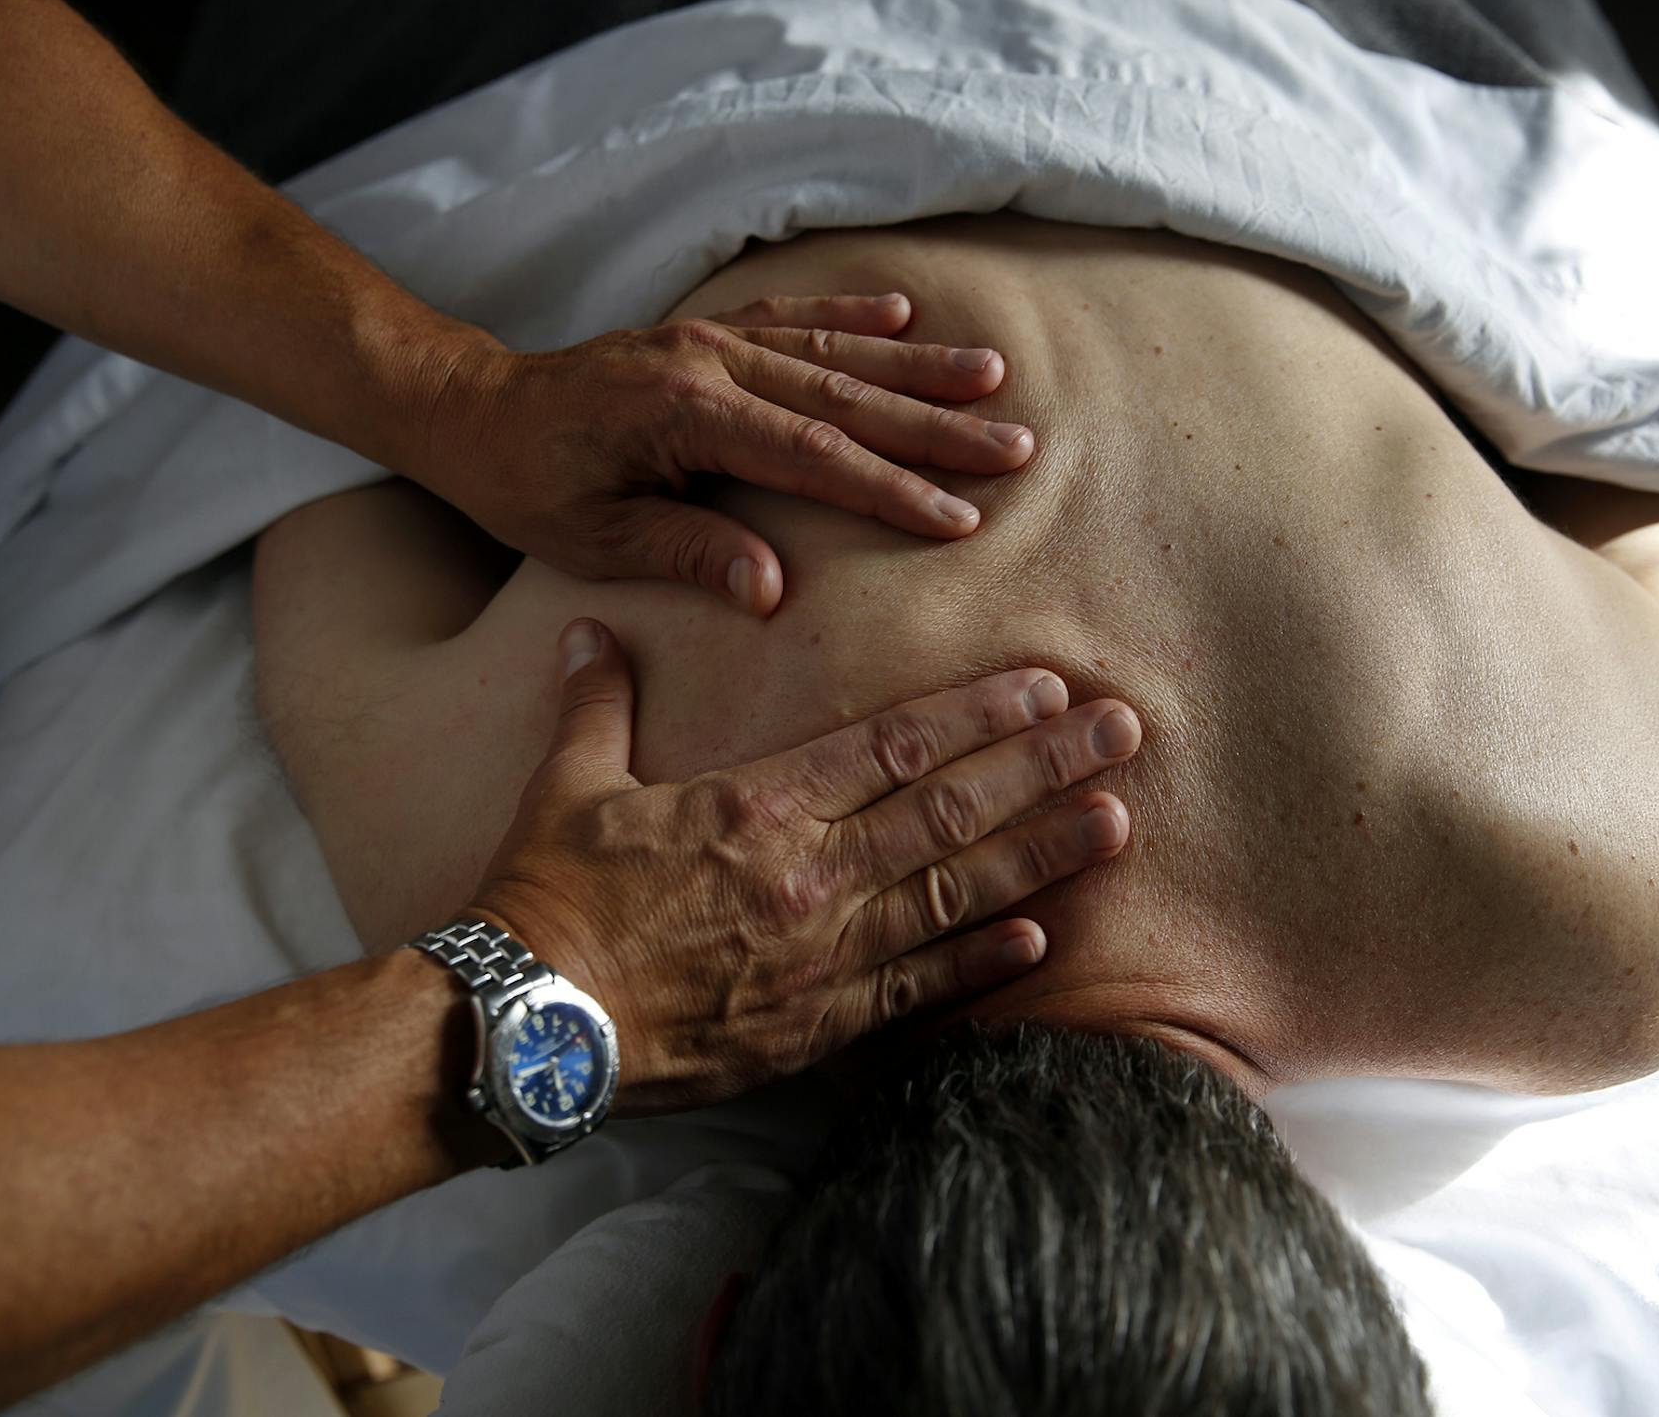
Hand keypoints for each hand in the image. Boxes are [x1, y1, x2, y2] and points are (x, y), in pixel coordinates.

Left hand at [418, 295, 1035, 615]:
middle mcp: (707, 362)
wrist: (471, 410)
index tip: (959, 517)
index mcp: (682, 414)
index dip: (890, 490)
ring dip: (914, 369)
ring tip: (992, 379)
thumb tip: (774, 590)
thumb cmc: (526, 486)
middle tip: (1016, 447)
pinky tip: (904, 318)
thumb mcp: (594, 539)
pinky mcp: (704, 331)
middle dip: (934, 426)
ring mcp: (709, 338)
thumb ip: (686, 554)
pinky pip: (790, 319)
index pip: (810, 457)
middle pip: (842, 398)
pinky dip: (849, 317)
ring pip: (831, 352)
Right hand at [468, 620, 1140, 1114]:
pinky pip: (917, 989)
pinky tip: (1040, 940)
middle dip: (1046, 764)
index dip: (980, 711)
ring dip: (1042, 854)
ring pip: (956, 891)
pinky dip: (981, 964)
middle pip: (953, 806)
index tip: (1046, 685)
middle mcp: (810, 872)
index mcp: (758, 804)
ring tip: (1116, 821)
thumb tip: (587, 634)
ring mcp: (824, 953)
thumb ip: (595, 705)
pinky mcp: (817, 1025)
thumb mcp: (565, 786)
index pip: (896, 744)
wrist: (532, 1021)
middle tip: (1125, 733)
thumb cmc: (546, 897)